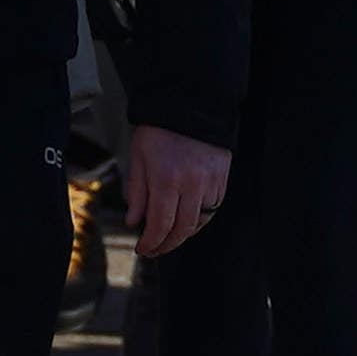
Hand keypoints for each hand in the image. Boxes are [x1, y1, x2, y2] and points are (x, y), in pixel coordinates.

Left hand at [128, 126, 233, 258]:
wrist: (190, 106)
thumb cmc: (159, 130)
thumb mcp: (138, 159)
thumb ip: (137, 193)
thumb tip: (134, 223)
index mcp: (166, 179)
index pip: (160, 225)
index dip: (150, 243)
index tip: (142, 249)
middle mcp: (191, 184)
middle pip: (181, 230)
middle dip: (166, 245)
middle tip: (154, 250)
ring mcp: (210, 182)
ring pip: (199, 222)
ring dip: (183, 234)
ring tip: (169, 236)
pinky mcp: (222, 179)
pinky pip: (213, 209)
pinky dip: (199, 219)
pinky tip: (187, 220)